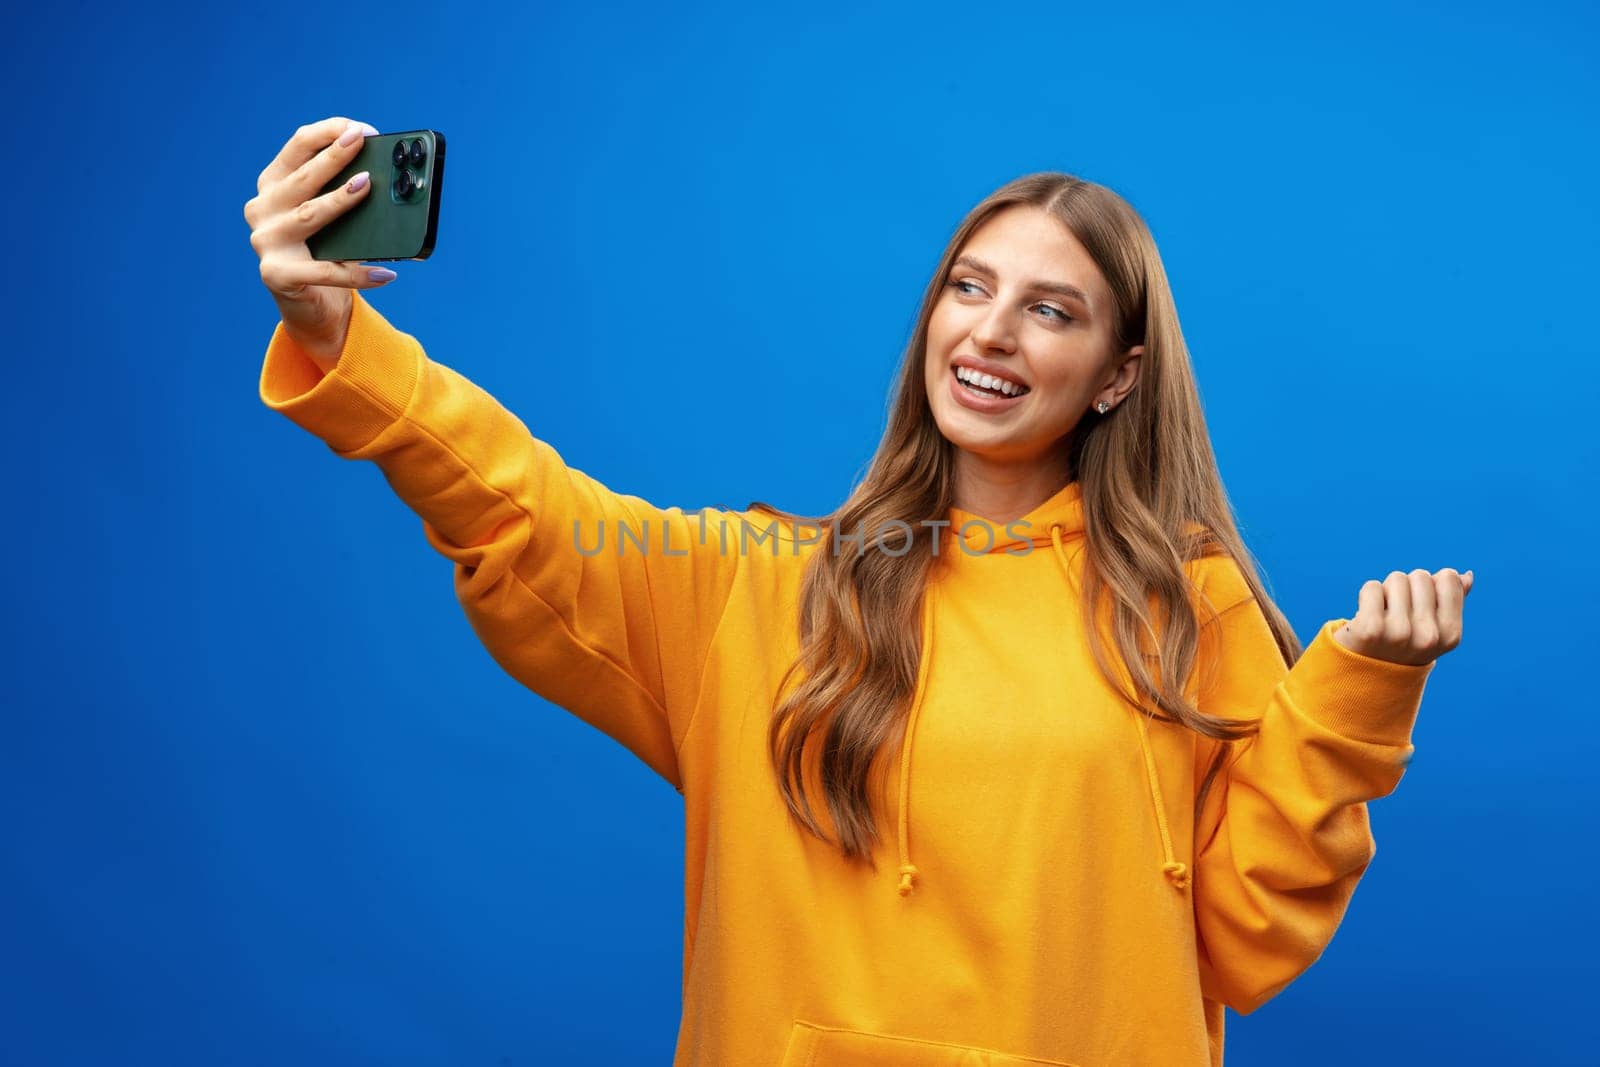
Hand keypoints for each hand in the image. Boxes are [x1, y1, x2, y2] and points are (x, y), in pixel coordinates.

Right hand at [243, 116, 392, 368]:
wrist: (311, 306)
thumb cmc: (326, 252)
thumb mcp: (332, 217)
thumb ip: (345, 194)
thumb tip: (388, 180)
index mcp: (274, 185)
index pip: (298, 146)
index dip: (329, 133)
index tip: (360, 129)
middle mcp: (262, 208)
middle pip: (303, 177)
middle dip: (335, 155)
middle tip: (362, 140)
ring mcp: (266, 241)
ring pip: (309, 214)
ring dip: (340, 199)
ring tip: (368, 187)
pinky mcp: (278, 274)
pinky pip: (325, 271)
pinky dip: (359, 273)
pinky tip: (386, 273)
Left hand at [1332, 568, 1472, 666]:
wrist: (1367, 674)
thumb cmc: (1403, 643)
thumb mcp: (1434, 628)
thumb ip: (1451, 601)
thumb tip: (1466, 576)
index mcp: (1451, 634)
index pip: (1448, 578)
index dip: (1431, 585)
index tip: (1421, 607)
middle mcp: (1429, 637)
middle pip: (1421, 576)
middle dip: (1408, 588)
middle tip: (1398, 614)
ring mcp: (1400, 633)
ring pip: (1397, 579)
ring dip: (1387, 592)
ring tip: (1383, 617)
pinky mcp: (1371, 629)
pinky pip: (1373, 587)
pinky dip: (1367, 596)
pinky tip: (1366, 618)